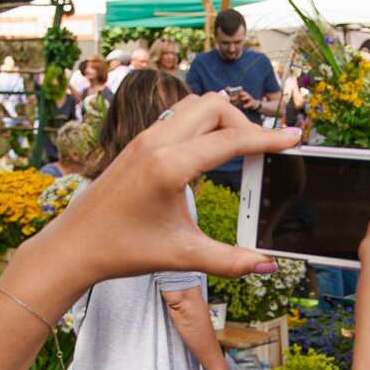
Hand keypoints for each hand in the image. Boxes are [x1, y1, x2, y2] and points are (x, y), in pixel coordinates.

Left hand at [13, 94, 300, 293]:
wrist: (74, 246)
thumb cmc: (122, 250)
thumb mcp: (181, 256)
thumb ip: (229, 260)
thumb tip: (267, 264)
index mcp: (169, 167)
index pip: (231, 141)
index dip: (269, 138)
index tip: (294, 138)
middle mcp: (156, 143)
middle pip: (215, 106)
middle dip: (245, 122)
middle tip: (262, 151)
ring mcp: (144, 138)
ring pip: (195, 105)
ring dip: (222, 119)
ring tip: (240, 149)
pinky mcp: (138, 143)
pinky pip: (179, 117)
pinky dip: (203, 124)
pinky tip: (210, 152)